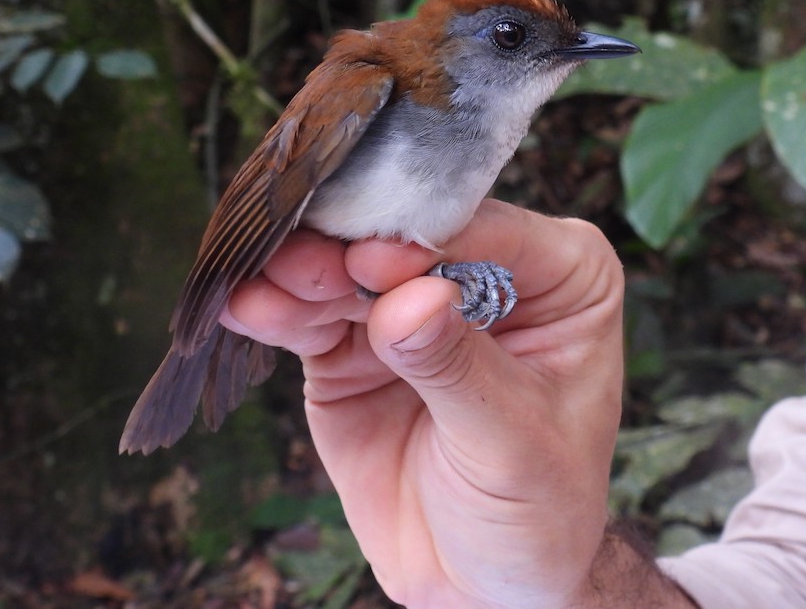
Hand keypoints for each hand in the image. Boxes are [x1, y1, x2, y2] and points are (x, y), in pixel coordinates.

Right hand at [223, 200, 674, 606]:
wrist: (478, 581)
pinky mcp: (351, 344)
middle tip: (298, 260)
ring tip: (261, 283)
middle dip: (349, 247)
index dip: (426, 241)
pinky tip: (245, 306)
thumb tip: (409, 300)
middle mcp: (484, 273)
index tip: (372, 261)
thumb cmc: (537, 509)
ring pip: (348, 269)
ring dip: (302, 273)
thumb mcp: (512, 442)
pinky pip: (309, 318)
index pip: (487, 232)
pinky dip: (277, 311)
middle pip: (406, 238)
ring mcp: (409, 306)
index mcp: (560, 275)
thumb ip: (458, 368)